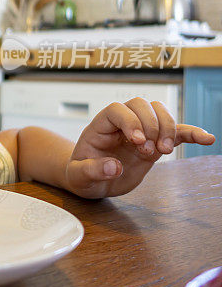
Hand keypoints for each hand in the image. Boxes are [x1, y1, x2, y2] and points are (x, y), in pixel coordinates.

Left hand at [65, 98, 214, 197]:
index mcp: (100, 126)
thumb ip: (92, 171)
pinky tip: (207, 139)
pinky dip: (191, 134)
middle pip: (141, 105)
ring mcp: (140, 131)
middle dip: (150, 124)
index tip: (137, 141)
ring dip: (168, 129)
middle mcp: (121, 124)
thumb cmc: (80, 175)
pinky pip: (175, 133)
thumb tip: (114, 167)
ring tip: (164, 151)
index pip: (116, 110)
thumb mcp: (78, 176)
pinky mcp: (154, 143)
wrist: (91, 181)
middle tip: (150, 151)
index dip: (130, 120)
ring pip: (160, 114)